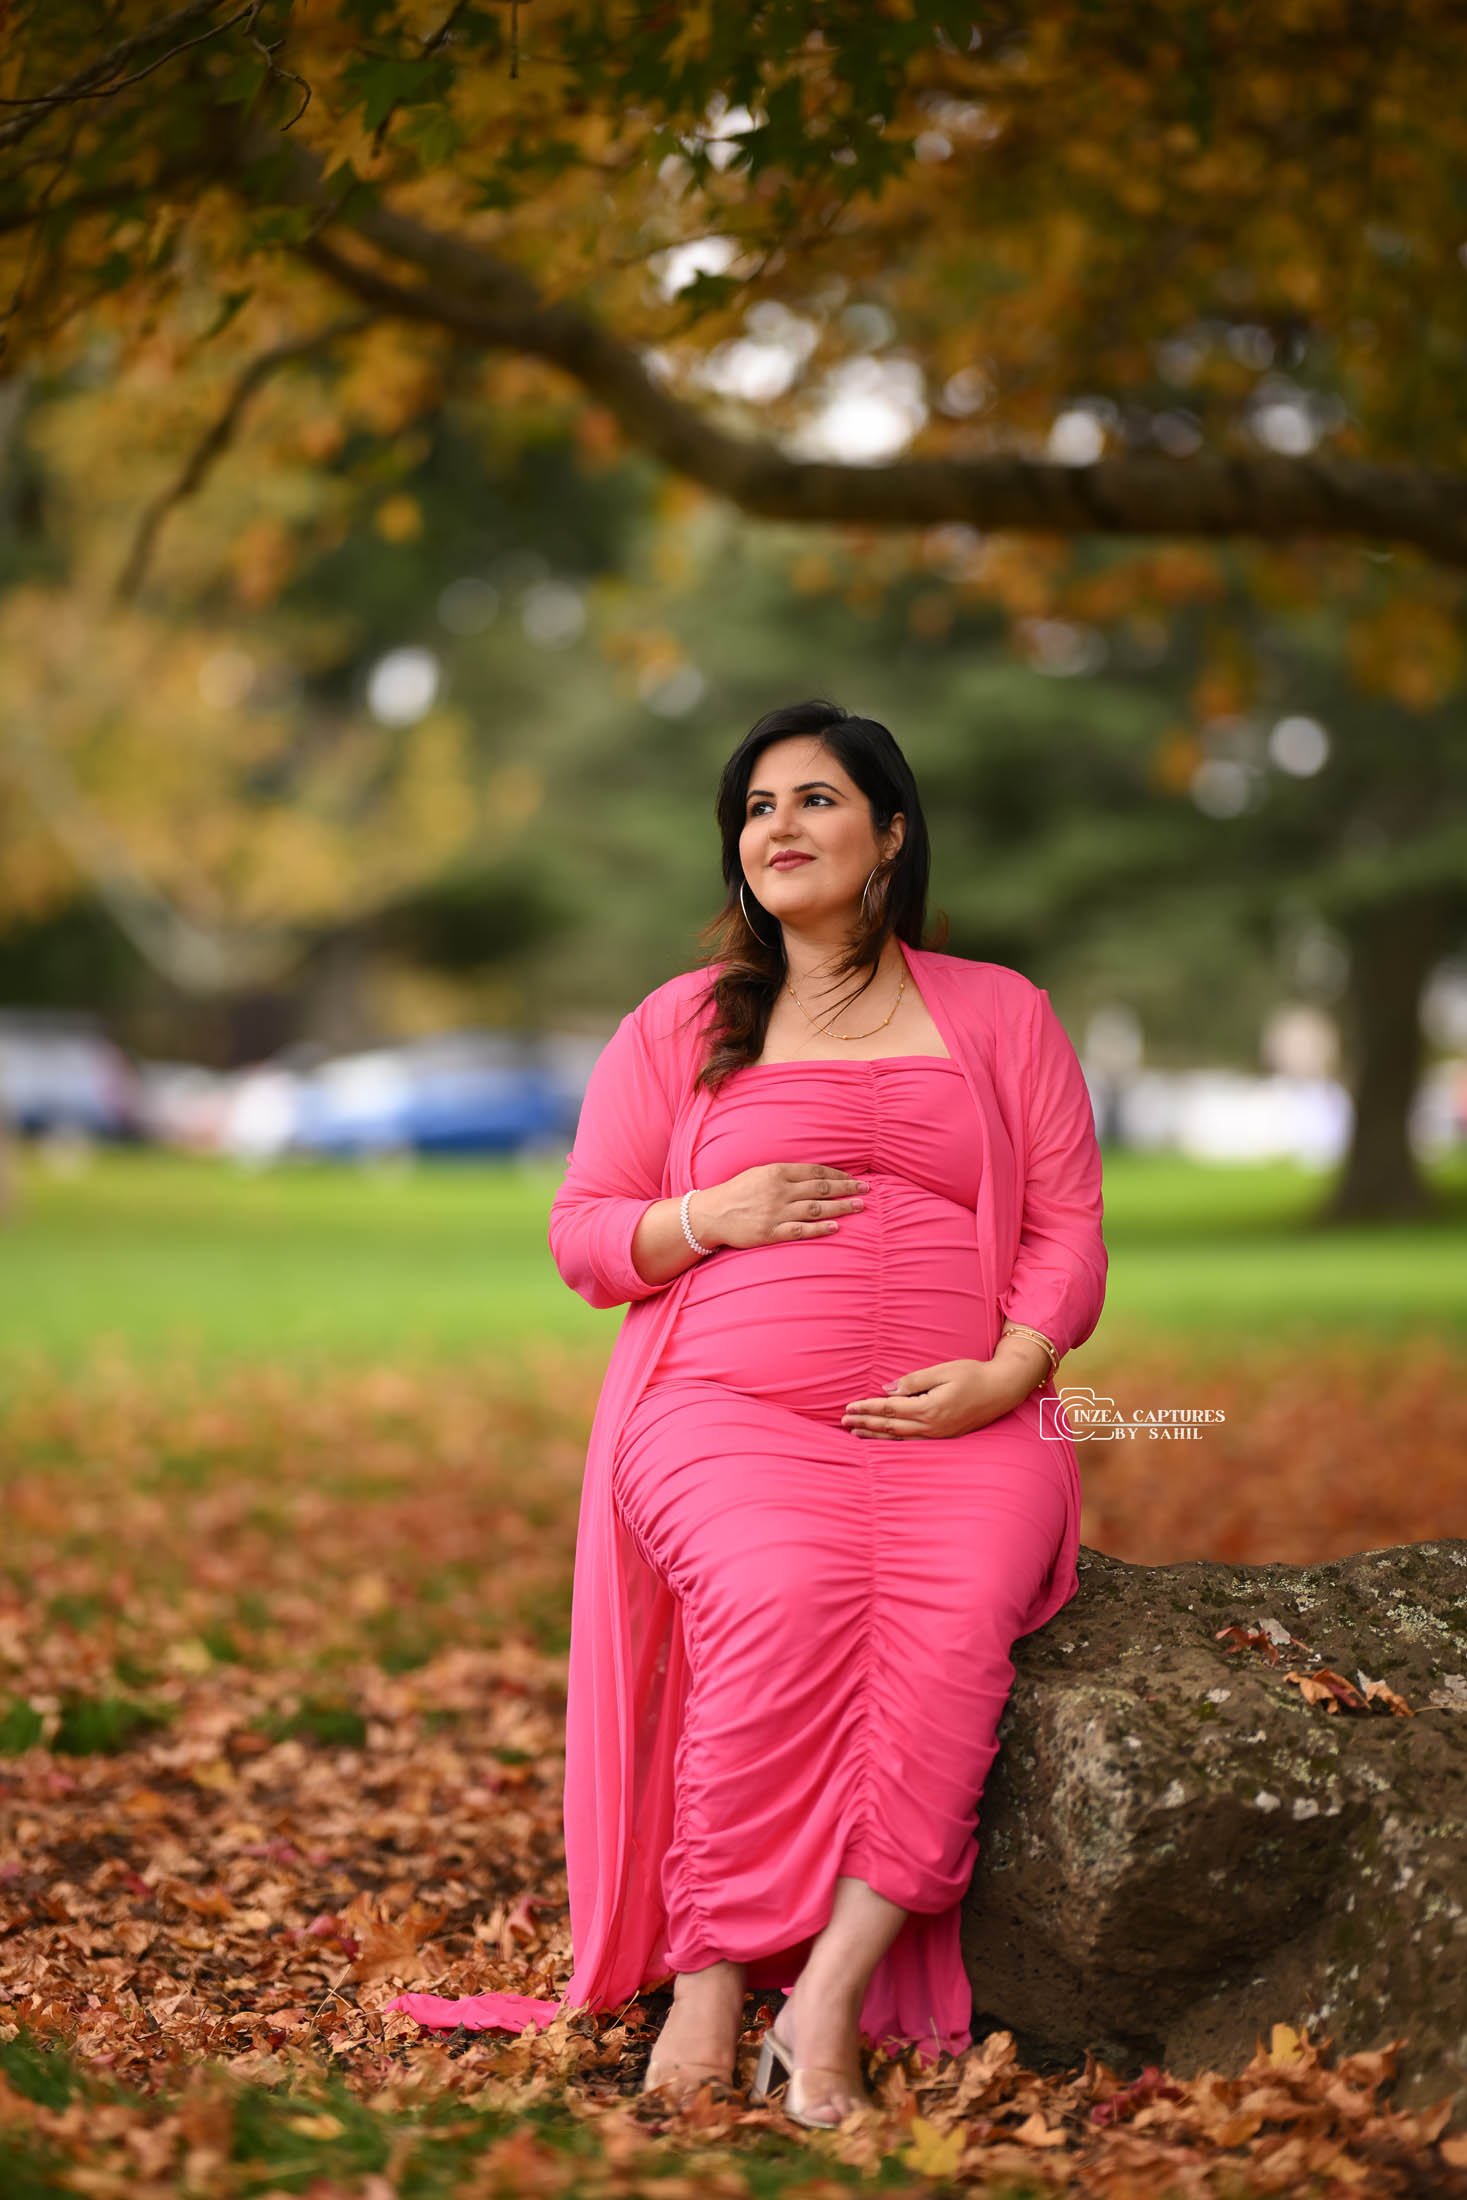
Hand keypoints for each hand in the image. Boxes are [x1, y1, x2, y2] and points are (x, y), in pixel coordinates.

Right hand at [694, 1161, 870, 1250]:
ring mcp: (776, 1213)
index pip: (815, 1172)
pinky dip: (820, 1228)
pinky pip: (801, 1230)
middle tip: (867, 1190)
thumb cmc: (736, 1192)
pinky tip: (837, 1227)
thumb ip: (785, 1174)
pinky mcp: (771, 1233)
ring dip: (841, 1207)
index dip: (838, 1175)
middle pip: (821, 1189)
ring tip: (860, 1207)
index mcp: (776, 1173)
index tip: (855, 1178)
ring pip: (816, 1209)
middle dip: (847, 1189)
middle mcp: (779, 1191)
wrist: (710, 1214)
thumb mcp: (759, 1173)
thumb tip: (813, 1176)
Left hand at [841, 1355, 1033, 1438]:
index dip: (867, 1408)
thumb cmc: (973, 1375)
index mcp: (929, 1408)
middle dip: (865, 1424)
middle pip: (890, 1427)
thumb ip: (914, 1381)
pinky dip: (894, 1442)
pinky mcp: (945, 1436)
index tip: (848, 1408)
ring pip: (899, 1438)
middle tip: (844, 1423)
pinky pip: (913, 1443)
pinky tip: (884, 1440)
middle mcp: (932, 1426)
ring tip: (856, 1433)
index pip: (889, 1409)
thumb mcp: (943, 1371)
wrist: (1002, 1390)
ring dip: (876, 1436)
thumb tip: (888, 1389)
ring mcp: (939, 1434)